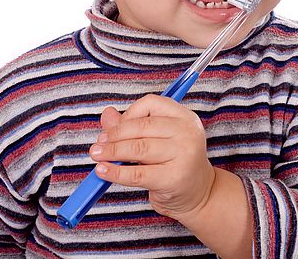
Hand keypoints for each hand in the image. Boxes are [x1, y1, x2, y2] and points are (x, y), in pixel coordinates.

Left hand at [89, 94, 215, 221]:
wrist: (199, 194)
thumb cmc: (175, 163)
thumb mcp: (158, 140)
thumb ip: (132, 125)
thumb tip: (107, 114)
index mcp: (184, 116)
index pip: (151, 104)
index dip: (128, 114)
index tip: (113, 128)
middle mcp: (187, 132)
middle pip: (142, 126)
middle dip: (114, 135)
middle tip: (98, 144)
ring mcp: (184, 154)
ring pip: (138, 148)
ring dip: (112, 152)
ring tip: (97, 155)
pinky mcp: (174, 178)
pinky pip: (138, 174)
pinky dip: (116, 173)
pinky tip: (103, 171)